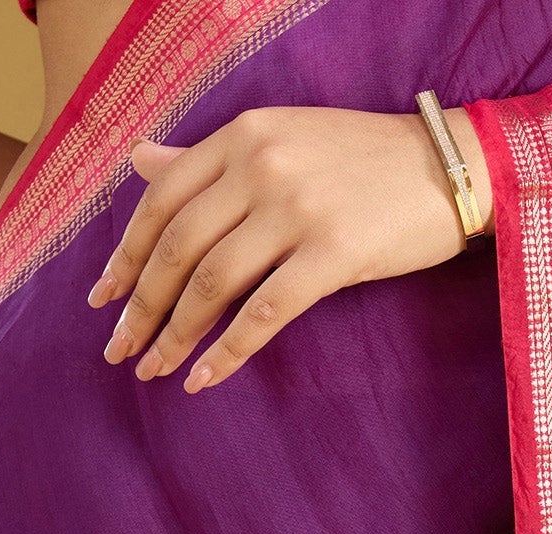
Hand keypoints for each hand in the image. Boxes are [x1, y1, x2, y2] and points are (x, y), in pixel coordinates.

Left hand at [87, 104, 493, 393]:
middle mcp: (261, 167)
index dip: (125, 255)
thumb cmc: (365, 160)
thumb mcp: (280, 138)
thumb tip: (140, 163)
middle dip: (141, 305)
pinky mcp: (333, 254)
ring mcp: (297, 210)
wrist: (449, 167)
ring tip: (154, 369)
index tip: (102, 299)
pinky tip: (204, 378)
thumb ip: (209, 158)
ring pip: (212, 283)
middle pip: (178, 247)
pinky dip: (228, 351)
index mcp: (243, 136)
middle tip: (119, 350)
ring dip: (176, 335)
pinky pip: (265, 313)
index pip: (161, 200)